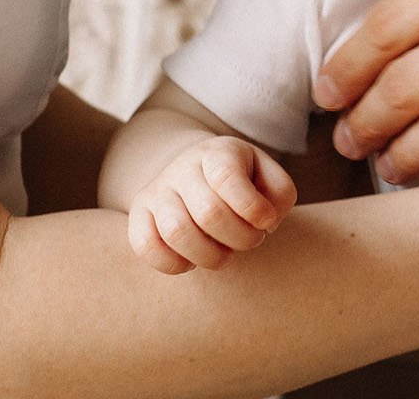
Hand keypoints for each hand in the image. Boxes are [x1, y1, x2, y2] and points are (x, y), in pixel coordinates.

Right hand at [126, 134, 296, 273]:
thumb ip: (280, 194)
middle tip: (252, 240)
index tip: (266, 222)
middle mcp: (183, 168)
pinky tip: (193, 259)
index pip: (227, 177)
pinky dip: (175, 264)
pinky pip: (146, 247)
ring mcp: (157, 190)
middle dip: (240, 238)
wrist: (195, 173)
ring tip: (225, 252)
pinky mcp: (138, 215)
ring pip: (177, 232)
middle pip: (209, 212)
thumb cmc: (242, 182)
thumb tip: (265, 221)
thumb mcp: (268, 177)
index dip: (252, 208)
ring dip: (212, 256)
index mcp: (218, 153)